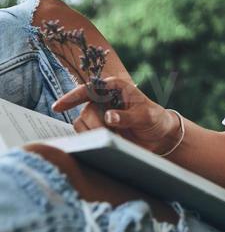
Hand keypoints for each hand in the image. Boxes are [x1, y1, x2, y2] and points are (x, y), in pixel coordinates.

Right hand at [51, 74, 180, 154]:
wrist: (160, 135)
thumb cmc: (155, 119)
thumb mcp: (145, 116)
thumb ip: (127, 117)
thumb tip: (108, 117)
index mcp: (114, 88)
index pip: (88, 90)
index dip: (72, 97)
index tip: (58, 107)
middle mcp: (103, 99)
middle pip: (85, 111)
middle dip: (93, 125)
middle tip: (107, 135)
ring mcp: (100, 114)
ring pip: (82, 123)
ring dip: (92, 133)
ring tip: (112, 139)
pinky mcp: (99, 128)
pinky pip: (86, 133)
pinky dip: (92, 139)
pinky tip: (105, 143)